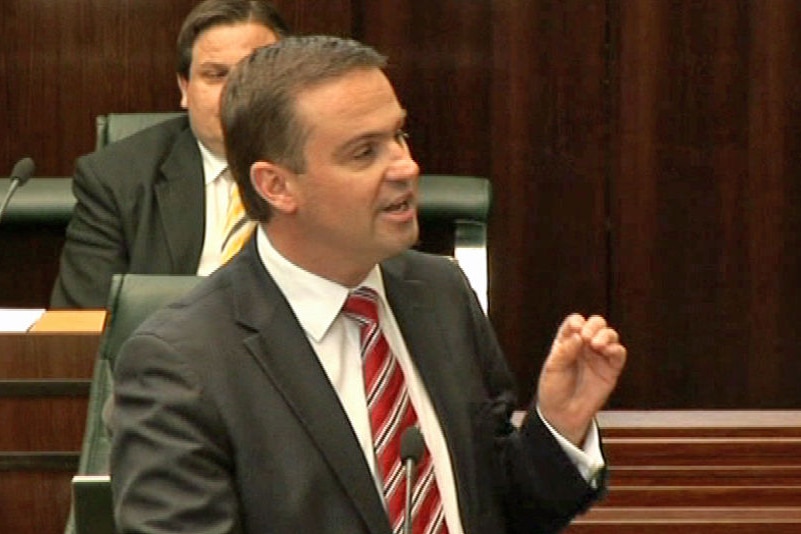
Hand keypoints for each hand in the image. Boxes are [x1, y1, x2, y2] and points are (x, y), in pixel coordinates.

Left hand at [536, 314, 626, 445]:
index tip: (575, 329)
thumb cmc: (554, 390)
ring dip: (606, 335)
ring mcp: (599, 357)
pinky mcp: (611, 370)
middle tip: (587, 337)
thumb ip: (565, 351)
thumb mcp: (553, 368)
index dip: (577, 322)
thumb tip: (578, 334)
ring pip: (610, 335)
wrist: (563, 415)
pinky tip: (608, 351)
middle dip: (594, 325)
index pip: (575, 322)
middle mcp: (584, 346)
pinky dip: (616, 349)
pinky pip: (619, 354)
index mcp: (567, 342)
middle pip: (596, 324)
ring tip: (596, 345)